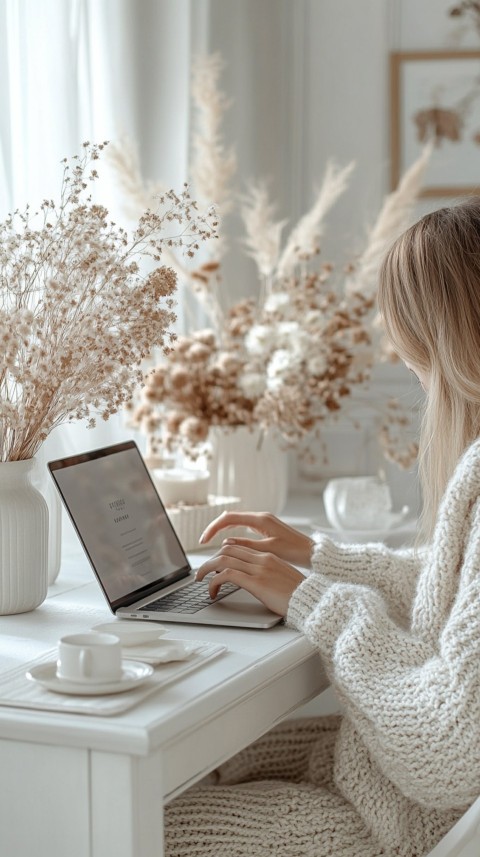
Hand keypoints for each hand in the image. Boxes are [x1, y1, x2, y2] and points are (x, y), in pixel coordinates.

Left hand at [195, 543, 304, 616]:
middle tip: (202, 573)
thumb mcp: (281, 579)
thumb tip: (252, 579)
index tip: (214, 566)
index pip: (238, 547)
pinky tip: (213, 592)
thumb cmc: (299, 595)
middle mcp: (262, 558)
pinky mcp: (256, 581)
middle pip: (227, 550)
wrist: (312, 601)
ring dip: (207, 569)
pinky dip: (214, 582)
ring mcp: (259, 569)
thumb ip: (266, 574)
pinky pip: (226, 575)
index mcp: (268, 556)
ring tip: (201, 580)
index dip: (221, 555)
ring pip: (223, 560)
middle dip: (210, 560)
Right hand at [199, 511, 313, 567]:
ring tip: (210, 542)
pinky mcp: (266, 528)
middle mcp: (260, 517)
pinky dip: (232, 533)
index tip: (203, 540)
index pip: (228, 518)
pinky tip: (227, 543)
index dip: (213, 528)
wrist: (313, 553)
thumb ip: (246, 546)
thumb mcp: (268, 550)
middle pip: (230, 518)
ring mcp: (263, 522)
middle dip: (214, 528)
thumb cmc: (295, 552)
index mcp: (260, 520)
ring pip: (236, 522)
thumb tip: (225, 543)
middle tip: (202, 541)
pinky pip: (243, 527)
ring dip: (222, 530)